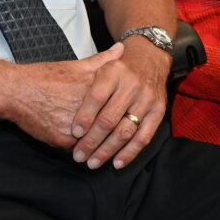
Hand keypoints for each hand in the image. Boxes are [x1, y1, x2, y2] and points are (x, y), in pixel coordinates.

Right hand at [8, 46, 123, 149]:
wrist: (15, 90)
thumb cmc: (44, 77)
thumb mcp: (75, 65)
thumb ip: (102, 60)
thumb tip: (121, 49)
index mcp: (95, 89)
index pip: (121, 107)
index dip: (127, 115)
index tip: (130, 120)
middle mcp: (88, 107)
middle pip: (111, 128)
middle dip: (117, 137)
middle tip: (121, 141)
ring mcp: (76, 124)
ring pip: (96, 142)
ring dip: (100, 148)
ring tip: (103, 151)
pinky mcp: (63, 138)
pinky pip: (77, 149)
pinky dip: (80, 150)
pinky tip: (82, 152)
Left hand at [70, 41, 168, 170]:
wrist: (150, 56)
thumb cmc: (119, 65)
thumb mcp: (101, 62)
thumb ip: (83, 78)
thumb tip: (60, 95)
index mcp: (113, 71)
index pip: (97, 97)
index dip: (85, 117)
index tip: (74, 133)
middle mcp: (131, 85)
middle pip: (109, 118)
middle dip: (92, 141)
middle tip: (79, 155)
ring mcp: (146, 99)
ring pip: (125, 131)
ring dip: (108, 150)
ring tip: (93, 162)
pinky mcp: (158, 111)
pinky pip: (144, 137)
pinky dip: (130, 153)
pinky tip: (116, 163)